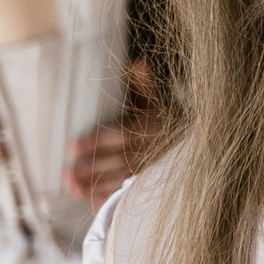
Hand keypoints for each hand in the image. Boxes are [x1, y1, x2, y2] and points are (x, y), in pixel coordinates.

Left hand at [65, 61, 169, 205]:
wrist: (197, 145)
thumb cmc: (166, 122)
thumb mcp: (156, 102)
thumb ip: (143, 85)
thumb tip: (136, 62)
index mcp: (155, 128)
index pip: (124, 135)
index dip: (98, 141)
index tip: (72, 147)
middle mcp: (158, 150)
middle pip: (121, 162)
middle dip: (91, 169)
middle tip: (66, 175)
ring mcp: (158, 171)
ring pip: (124, 180)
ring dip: (96, 186)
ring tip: (71, 188)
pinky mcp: (155, 188)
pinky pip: (133, 196)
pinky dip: (113, 200)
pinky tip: (92, 201)